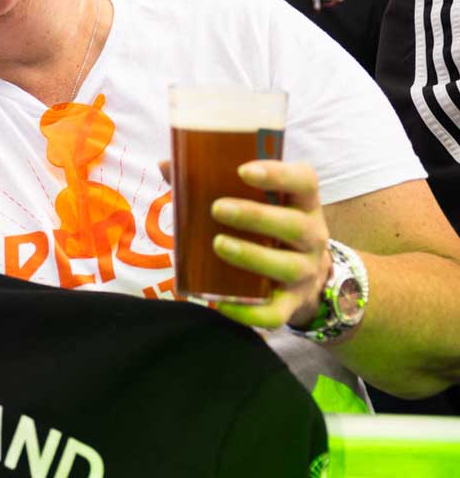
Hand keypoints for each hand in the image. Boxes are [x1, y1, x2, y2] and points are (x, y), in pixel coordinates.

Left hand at [206, 161, 333, 330]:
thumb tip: (165, 165)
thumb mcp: (255, 201)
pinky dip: (249, 312)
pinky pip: (276, 313)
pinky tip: (220, 303)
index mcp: (302, 203)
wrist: (305, 276)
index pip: (304, 181)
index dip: (279, 173)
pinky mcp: (293, 303)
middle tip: (217, 209)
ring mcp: (306, 271)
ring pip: (288, 266)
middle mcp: (312, 235)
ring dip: (253, 256)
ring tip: (219, 245)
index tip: (244, 170)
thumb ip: (212, 182)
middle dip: (255, 216)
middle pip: (295, 225)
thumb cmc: (268, 226)